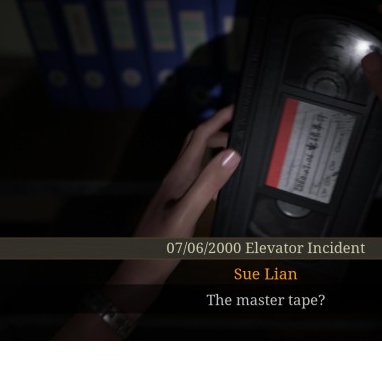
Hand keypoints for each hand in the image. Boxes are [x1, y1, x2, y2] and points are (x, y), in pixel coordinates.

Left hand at [134, 104, 240, 237]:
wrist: (140, 271)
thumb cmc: (159, 245)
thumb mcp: (187, 212)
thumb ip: (208, 183)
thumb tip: (232, 153)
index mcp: (179, 176)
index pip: (199, 137)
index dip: (218, 119)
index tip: (236, 108)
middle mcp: (177, 179)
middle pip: (196, 144)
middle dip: (218, 131)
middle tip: (241, 130)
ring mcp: (176, 192)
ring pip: (197, 161)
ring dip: (216, 151)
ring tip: (237, 152)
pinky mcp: (178, 205)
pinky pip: (198, 180)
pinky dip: (213, 173)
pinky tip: (223, 185)